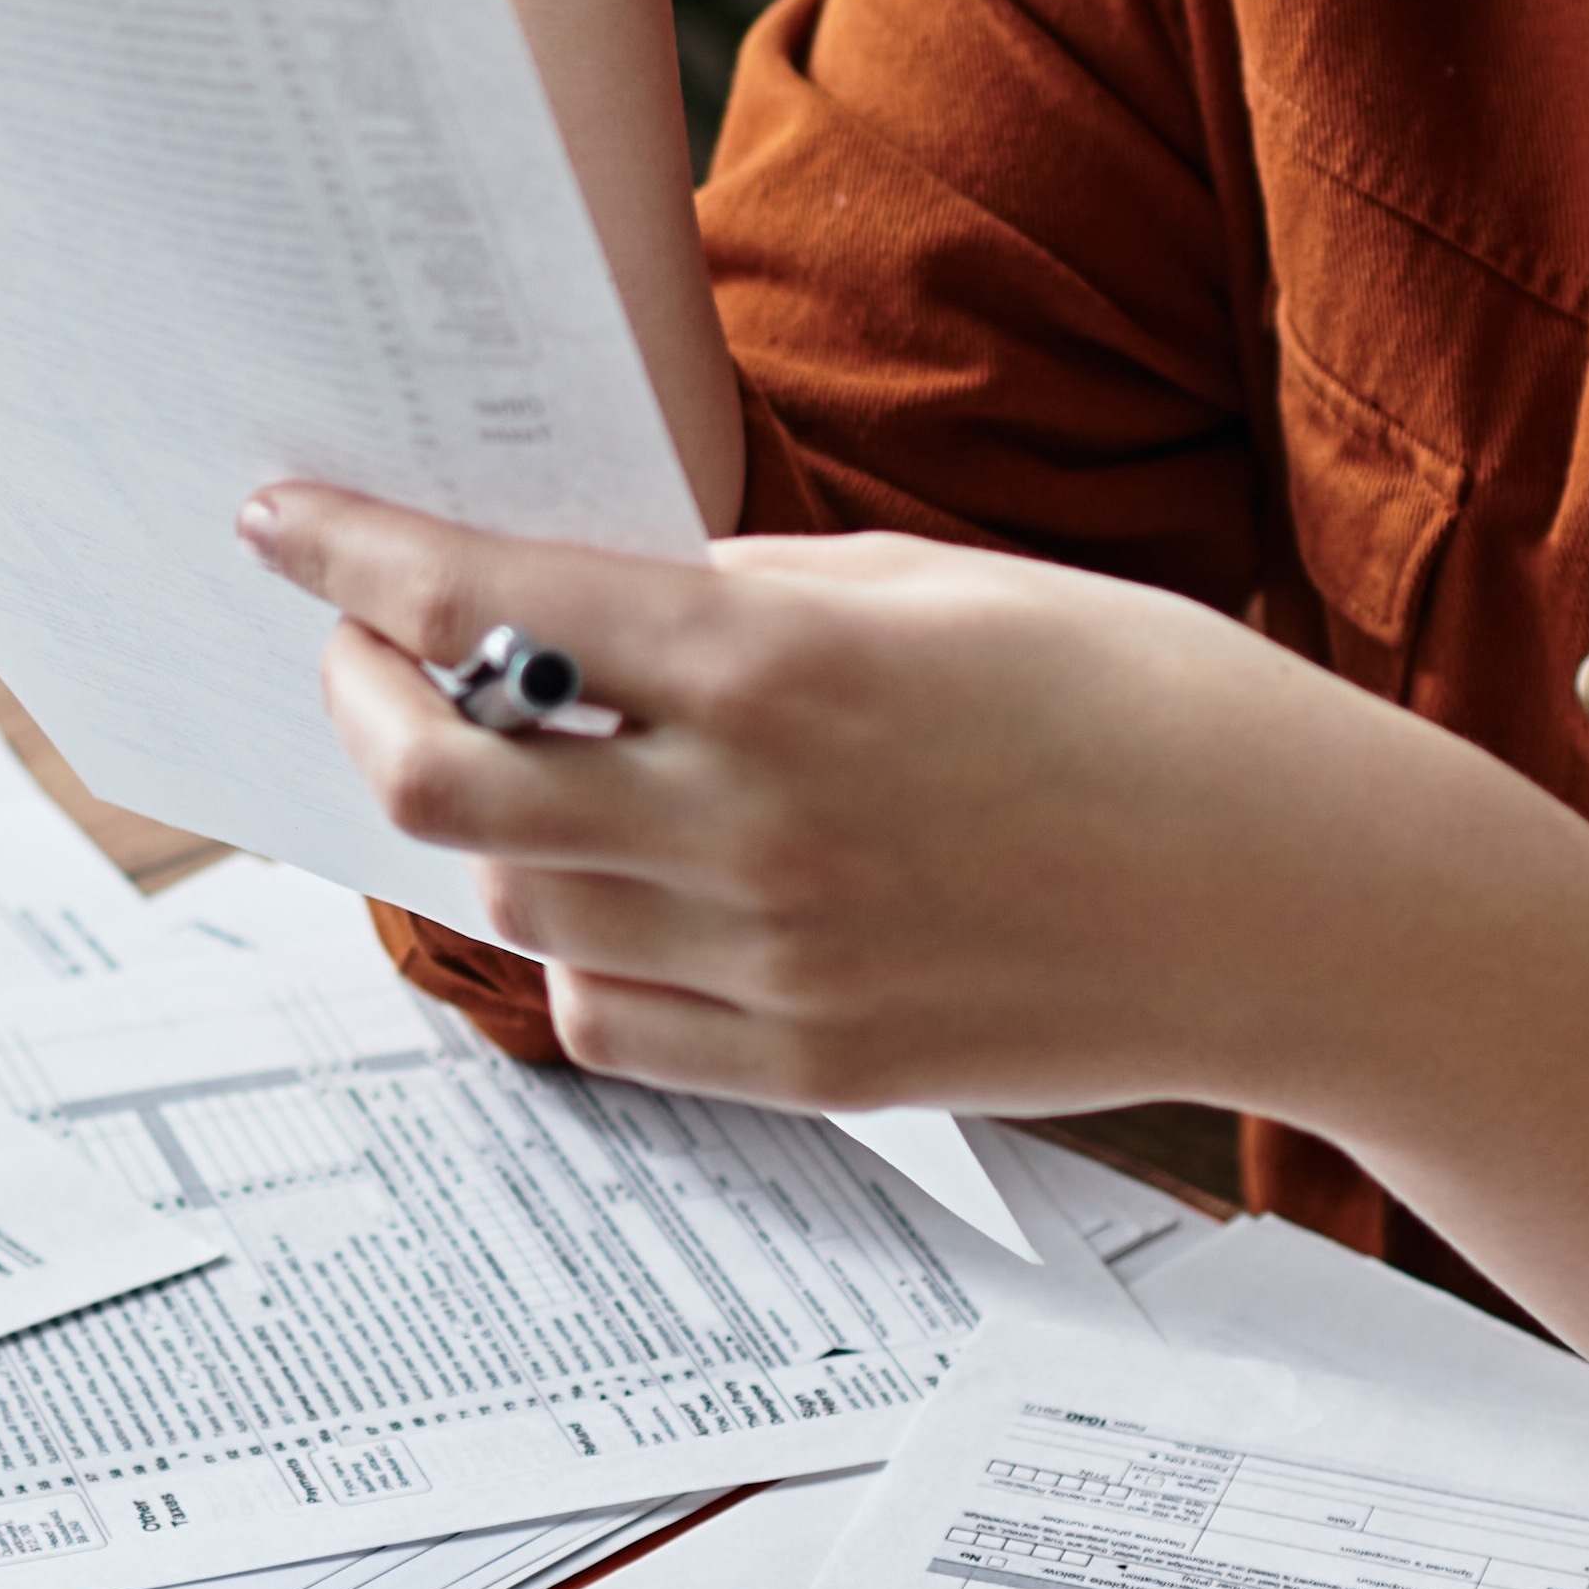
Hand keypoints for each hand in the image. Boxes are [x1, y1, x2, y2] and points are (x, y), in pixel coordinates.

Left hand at [237, 481, 1452, 1122]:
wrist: (1306, 901)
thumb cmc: (1156, 708)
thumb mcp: (949, 585)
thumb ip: (759, 591)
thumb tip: (611, 609)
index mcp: (784, 662)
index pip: (489, 601)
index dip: (355, 555)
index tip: (282, 521)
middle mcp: (752, 819)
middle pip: (438, 780)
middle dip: (364, 701)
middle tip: (366, 656)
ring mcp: (775, 960)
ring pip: (510, 905)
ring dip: (472, 827)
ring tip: (505, 766)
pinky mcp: (815, 1066)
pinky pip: (609, 1020)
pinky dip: (574, 952)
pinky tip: (619, 896)